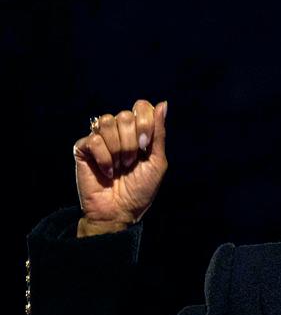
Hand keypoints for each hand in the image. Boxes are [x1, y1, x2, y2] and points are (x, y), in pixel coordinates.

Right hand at [73, 100, 167, 236]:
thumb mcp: (157, 161)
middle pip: (125, 115)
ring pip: (107, 122)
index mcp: (137, 131)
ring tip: (119, 166)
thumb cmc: (140, 189)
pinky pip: (93, 140)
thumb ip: (158, 133)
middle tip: (131, 162)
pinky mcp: (83, 149)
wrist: (120, 211)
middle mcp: (118, 131)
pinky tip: (107, 171)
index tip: (145, 146)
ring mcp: (100, 139)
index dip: (145, 122)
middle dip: (131, 141)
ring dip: (118, 149)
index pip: (141, 107)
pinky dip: (104, 158)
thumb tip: (163, 103)